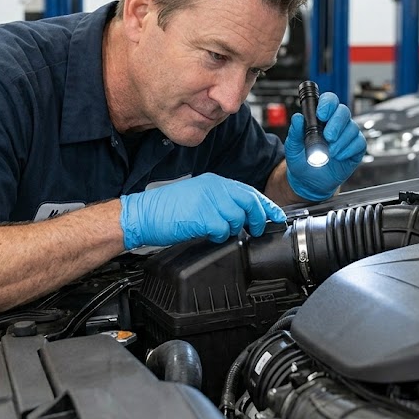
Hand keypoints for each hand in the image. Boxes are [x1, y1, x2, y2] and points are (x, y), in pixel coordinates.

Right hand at [119, 173, 286, 248]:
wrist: (142, 214)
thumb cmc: (166, 209)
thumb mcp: (197, 197)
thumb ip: (219, 201)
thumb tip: (241, 215)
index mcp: (214, 182)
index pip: (249, 192)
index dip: (266, 206)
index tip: (276, 216)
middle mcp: (214, 188)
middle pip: (250, 202)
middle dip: (258, 218)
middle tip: (258, 229)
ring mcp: (209, 201)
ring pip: (238, 218)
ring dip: (234, 230)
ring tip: (221, 232)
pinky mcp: (203, 217)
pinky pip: (223, 230)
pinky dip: (220, 236)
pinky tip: (210, 236)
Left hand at [284, 92, 366, 200]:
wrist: (310, 182)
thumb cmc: (302, 161)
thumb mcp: (293, 148)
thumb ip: (294, 133)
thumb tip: (297, 117)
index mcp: (321, 118)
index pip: (329, 101)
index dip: (328, 104)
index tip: (321, 115)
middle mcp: (336, 123)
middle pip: (343, 111)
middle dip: (336, 123)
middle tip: (328, 137)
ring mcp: (347, 135)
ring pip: (352, 128)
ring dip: (341, 140)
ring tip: (330, 152)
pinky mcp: (356, 148)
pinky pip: (359, 143)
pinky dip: (349, 150)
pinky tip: (339, 157)